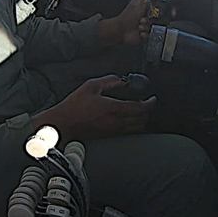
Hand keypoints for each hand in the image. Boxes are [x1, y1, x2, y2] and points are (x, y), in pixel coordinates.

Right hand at [32, 75, 155, 140]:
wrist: (64, 124)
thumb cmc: (75, 105)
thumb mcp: (91, 86)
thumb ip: (109, 81)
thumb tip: (122, 80)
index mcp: (114, 109)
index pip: (140, 108)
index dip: (150, 103)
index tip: (153, 99)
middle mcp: (117, 122)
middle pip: (142, 120)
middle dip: (148, 112)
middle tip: (148, 104)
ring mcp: (113, 131)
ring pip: (137, 128)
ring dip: (142, 120)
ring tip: (140, 112)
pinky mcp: (109, 136)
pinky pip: (128, 132)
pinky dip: (134, 126)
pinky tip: (129, 120)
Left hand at [99, 0, 155, 45]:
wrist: (120, 29)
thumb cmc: (128, 15)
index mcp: (148, 9)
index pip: (159, 9)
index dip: (158, 11)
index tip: (154, 12)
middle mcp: (149, 18)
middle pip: (158, 20)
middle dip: (150, 20)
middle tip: (142, 19)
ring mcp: (147, 27)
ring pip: (155, 28)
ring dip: (146, 27)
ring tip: (139, 25)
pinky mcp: (146, 36)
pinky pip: (151, 35)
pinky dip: (145, 34)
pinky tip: (139, 32)